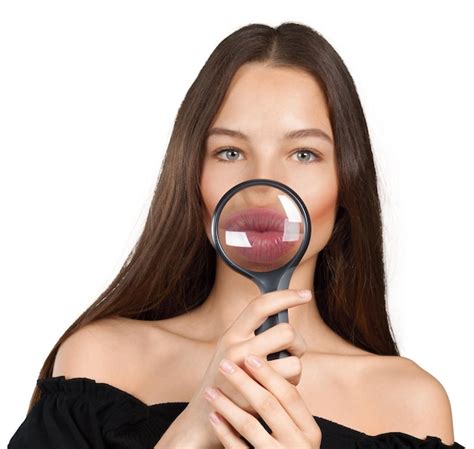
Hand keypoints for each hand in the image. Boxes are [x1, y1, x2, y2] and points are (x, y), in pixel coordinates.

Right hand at [156, 289, 312, 447]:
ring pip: (295, 357)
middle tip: (292, 350)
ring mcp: (247, 371)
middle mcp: (237, 348)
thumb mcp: (230, 348)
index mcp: (231, 333)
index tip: (305, 294)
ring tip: (282, 372)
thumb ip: (252, 333)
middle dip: (298, 341)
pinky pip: (293, 379)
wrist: (205, 415)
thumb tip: (283, 314)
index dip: (285, 296)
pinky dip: (293, 382)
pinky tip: (278, 387)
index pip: (260, 306)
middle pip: (286, 331)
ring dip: (296, 364)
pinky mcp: (258, 392)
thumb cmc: (225, 377)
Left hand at [204, 353, 321, 447]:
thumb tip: (264, 362)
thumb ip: (287, 407)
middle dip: (244, 381)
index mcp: (309, 430)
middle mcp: (299, 445)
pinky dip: (224, 431)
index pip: (289, 394)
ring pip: (250, 426)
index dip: (269, 373)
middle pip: (269, 405)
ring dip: (227, 405)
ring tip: (210, 390)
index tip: (249, 356)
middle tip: (224, 364)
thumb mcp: (298, 431)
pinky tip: (213, 416)